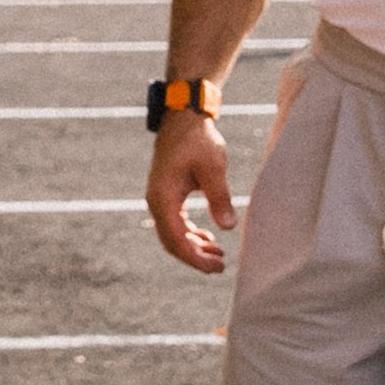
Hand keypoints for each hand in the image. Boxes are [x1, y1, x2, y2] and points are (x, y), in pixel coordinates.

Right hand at [147, 108, 237, 274]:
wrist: (184, 118)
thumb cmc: (198, 140)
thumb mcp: (213, 167)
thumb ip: (219, 197)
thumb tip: (228, 227)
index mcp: (163, 198)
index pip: (176, 239)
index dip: (195, 257)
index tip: (216, 267)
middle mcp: (156, 201)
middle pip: (172, 242)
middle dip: (195, 257)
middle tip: (220, 267)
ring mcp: (159, 199)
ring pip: (173, 234)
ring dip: (193, 247)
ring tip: (218, 255)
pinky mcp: (167, 194)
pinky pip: (174, 223)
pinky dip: (190, 234)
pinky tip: (207, 236)